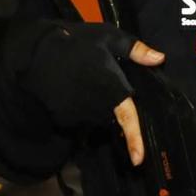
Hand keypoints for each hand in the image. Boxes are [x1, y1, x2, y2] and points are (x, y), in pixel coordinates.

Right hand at [22, 23, 163, 165]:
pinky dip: (76, 105)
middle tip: (96, 75)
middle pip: (111, 112)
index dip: (135, 140)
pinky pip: (76, 116)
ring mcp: (78, 114)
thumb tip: (159, 58)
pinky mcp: (63, 117)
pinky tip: (69, 86)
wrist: (36, 51)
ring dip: (92, 102)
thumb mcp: (108, 36)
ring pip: (93, 115)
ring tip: (82, 78)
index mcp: (111, 89)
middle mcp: (96, 106)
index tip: (139, 158)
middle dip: (109, 100)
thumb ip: (135, 50)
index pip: (128, 119)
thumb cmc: (75, 42)